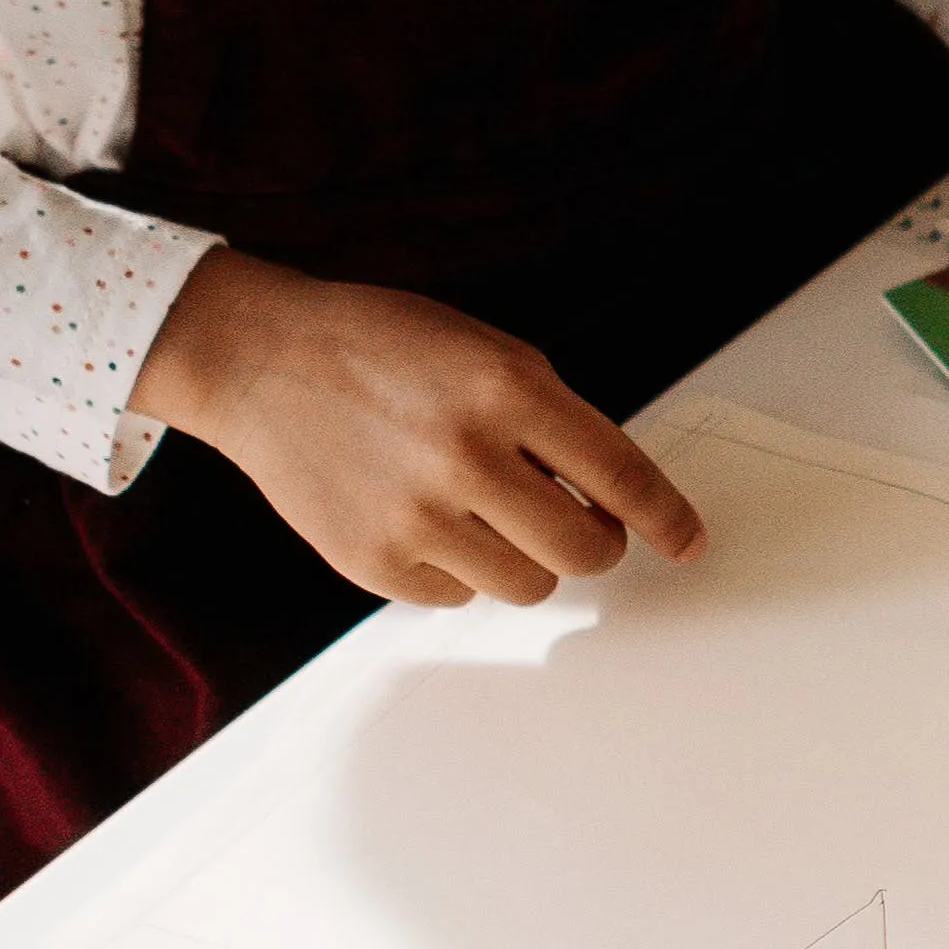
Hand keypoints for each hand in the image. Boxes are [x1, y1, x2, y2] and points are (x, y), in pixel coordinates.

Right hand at [127, 246, 702, 606]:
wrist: (262, 362)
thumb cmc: (381, 349)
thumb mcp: (487, 352)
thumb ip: (553, 420)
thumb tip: (616, 496)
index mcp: (507, 391)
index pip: (621, 475)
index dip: (666, 517)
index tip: (687, 540)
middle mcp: (466, 457)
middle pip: (585, 550)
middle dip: (597, 541)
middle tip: (581, 523)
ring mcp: (416, 517)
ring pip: (529, 584)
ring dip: (527, 557)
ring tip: (488, 512)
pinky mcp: (373, 562)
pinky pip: (458, 598)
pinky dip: (460, 570)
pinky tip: (428, 520)